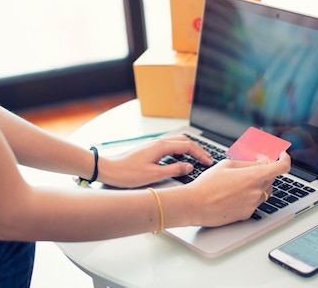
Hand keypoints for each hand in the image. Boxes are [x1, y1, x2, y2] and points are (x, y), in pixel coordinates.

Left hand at [98, 135, 212, 187]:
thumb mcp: (154, 175)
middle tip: (207, 159)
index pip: (188, 145)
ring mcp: (153, 145)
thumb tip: (189, 167)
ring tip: (197, 159)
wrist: (108, 169)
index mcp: (161, 146)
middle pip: (184, 141)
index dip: (201, 154)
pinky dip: (179, 151)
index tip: (209, 162)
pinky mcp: (149, 149)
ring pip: (176, 142)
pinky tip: (180, 159)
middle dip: (197, 149)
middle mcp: (158, 142)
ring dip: (188, 149)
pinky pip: (169, 146)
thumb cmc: (127, 173)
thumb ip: (174, 170)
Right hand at [186, 151, 290, 226]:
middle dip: (264, 172)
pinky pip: (254, 203)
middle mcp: (257, 192)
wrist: (195, 204)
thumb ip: (248, 163)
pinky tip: (232, 195)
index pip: (282, 167)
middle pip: (271, 179)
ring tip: (236, 183)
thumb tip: (262, 162)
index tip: (281, 156)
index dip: (284, 159)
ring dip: (256, 185)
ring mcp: (253, 205)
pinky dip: (248, 196)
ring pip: (263, 192)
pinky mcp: (247, 214)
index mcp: (253, 176)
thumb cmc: (208, 183)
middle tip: (249, 168)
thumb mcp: (227, 165)